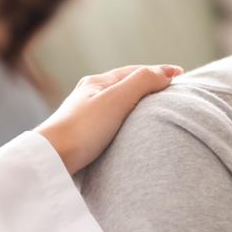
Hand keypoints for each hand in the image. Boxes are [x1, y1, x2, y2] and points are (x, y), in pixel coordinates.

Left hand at [35, 64, 182, 173]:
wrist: (51, 160)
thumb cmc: (82, 129)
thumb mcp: (117, 100)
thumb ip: (142, 82)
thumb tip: (165, 74)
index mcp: (95, 83)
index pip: (134, 71)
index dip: (158, 71)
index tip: (181, 74)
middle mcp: (88, 96)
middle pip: (124, 84)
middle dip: (148, 84)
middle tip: (170, 89)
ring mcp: (83, 115)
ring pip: (117, 102)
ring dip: (137, 101)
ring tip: (154, 108)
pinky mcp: (82, 136)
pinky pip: (111, 119)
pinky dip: (127, 117)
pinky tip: (129, 129)